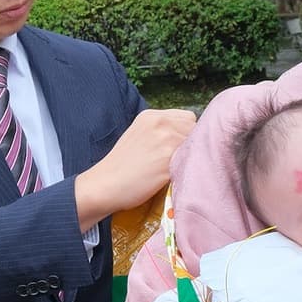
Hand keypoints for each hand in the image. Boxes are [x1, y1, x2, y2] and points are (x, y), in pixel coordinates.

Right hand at [75, 109, 195, 228]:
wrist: (105, 185)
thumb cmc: (121, 167)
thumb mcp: (138, 136)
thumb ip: (161, 131)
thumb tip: (186, 138)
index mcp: (151, 116)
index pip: (188, 118)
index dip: (186, 134)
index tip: (177, 148)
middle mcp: (160, 122)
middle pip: (195, 129)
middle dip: (191, 144)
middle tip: (177, 161)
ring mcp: (166, 140)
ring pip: (197, 145)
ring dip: (191, 157)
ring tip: (174, 169)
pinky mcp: (170, 159)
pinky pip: (193, 160)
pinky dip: (188, 169)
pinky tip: (175, 177)